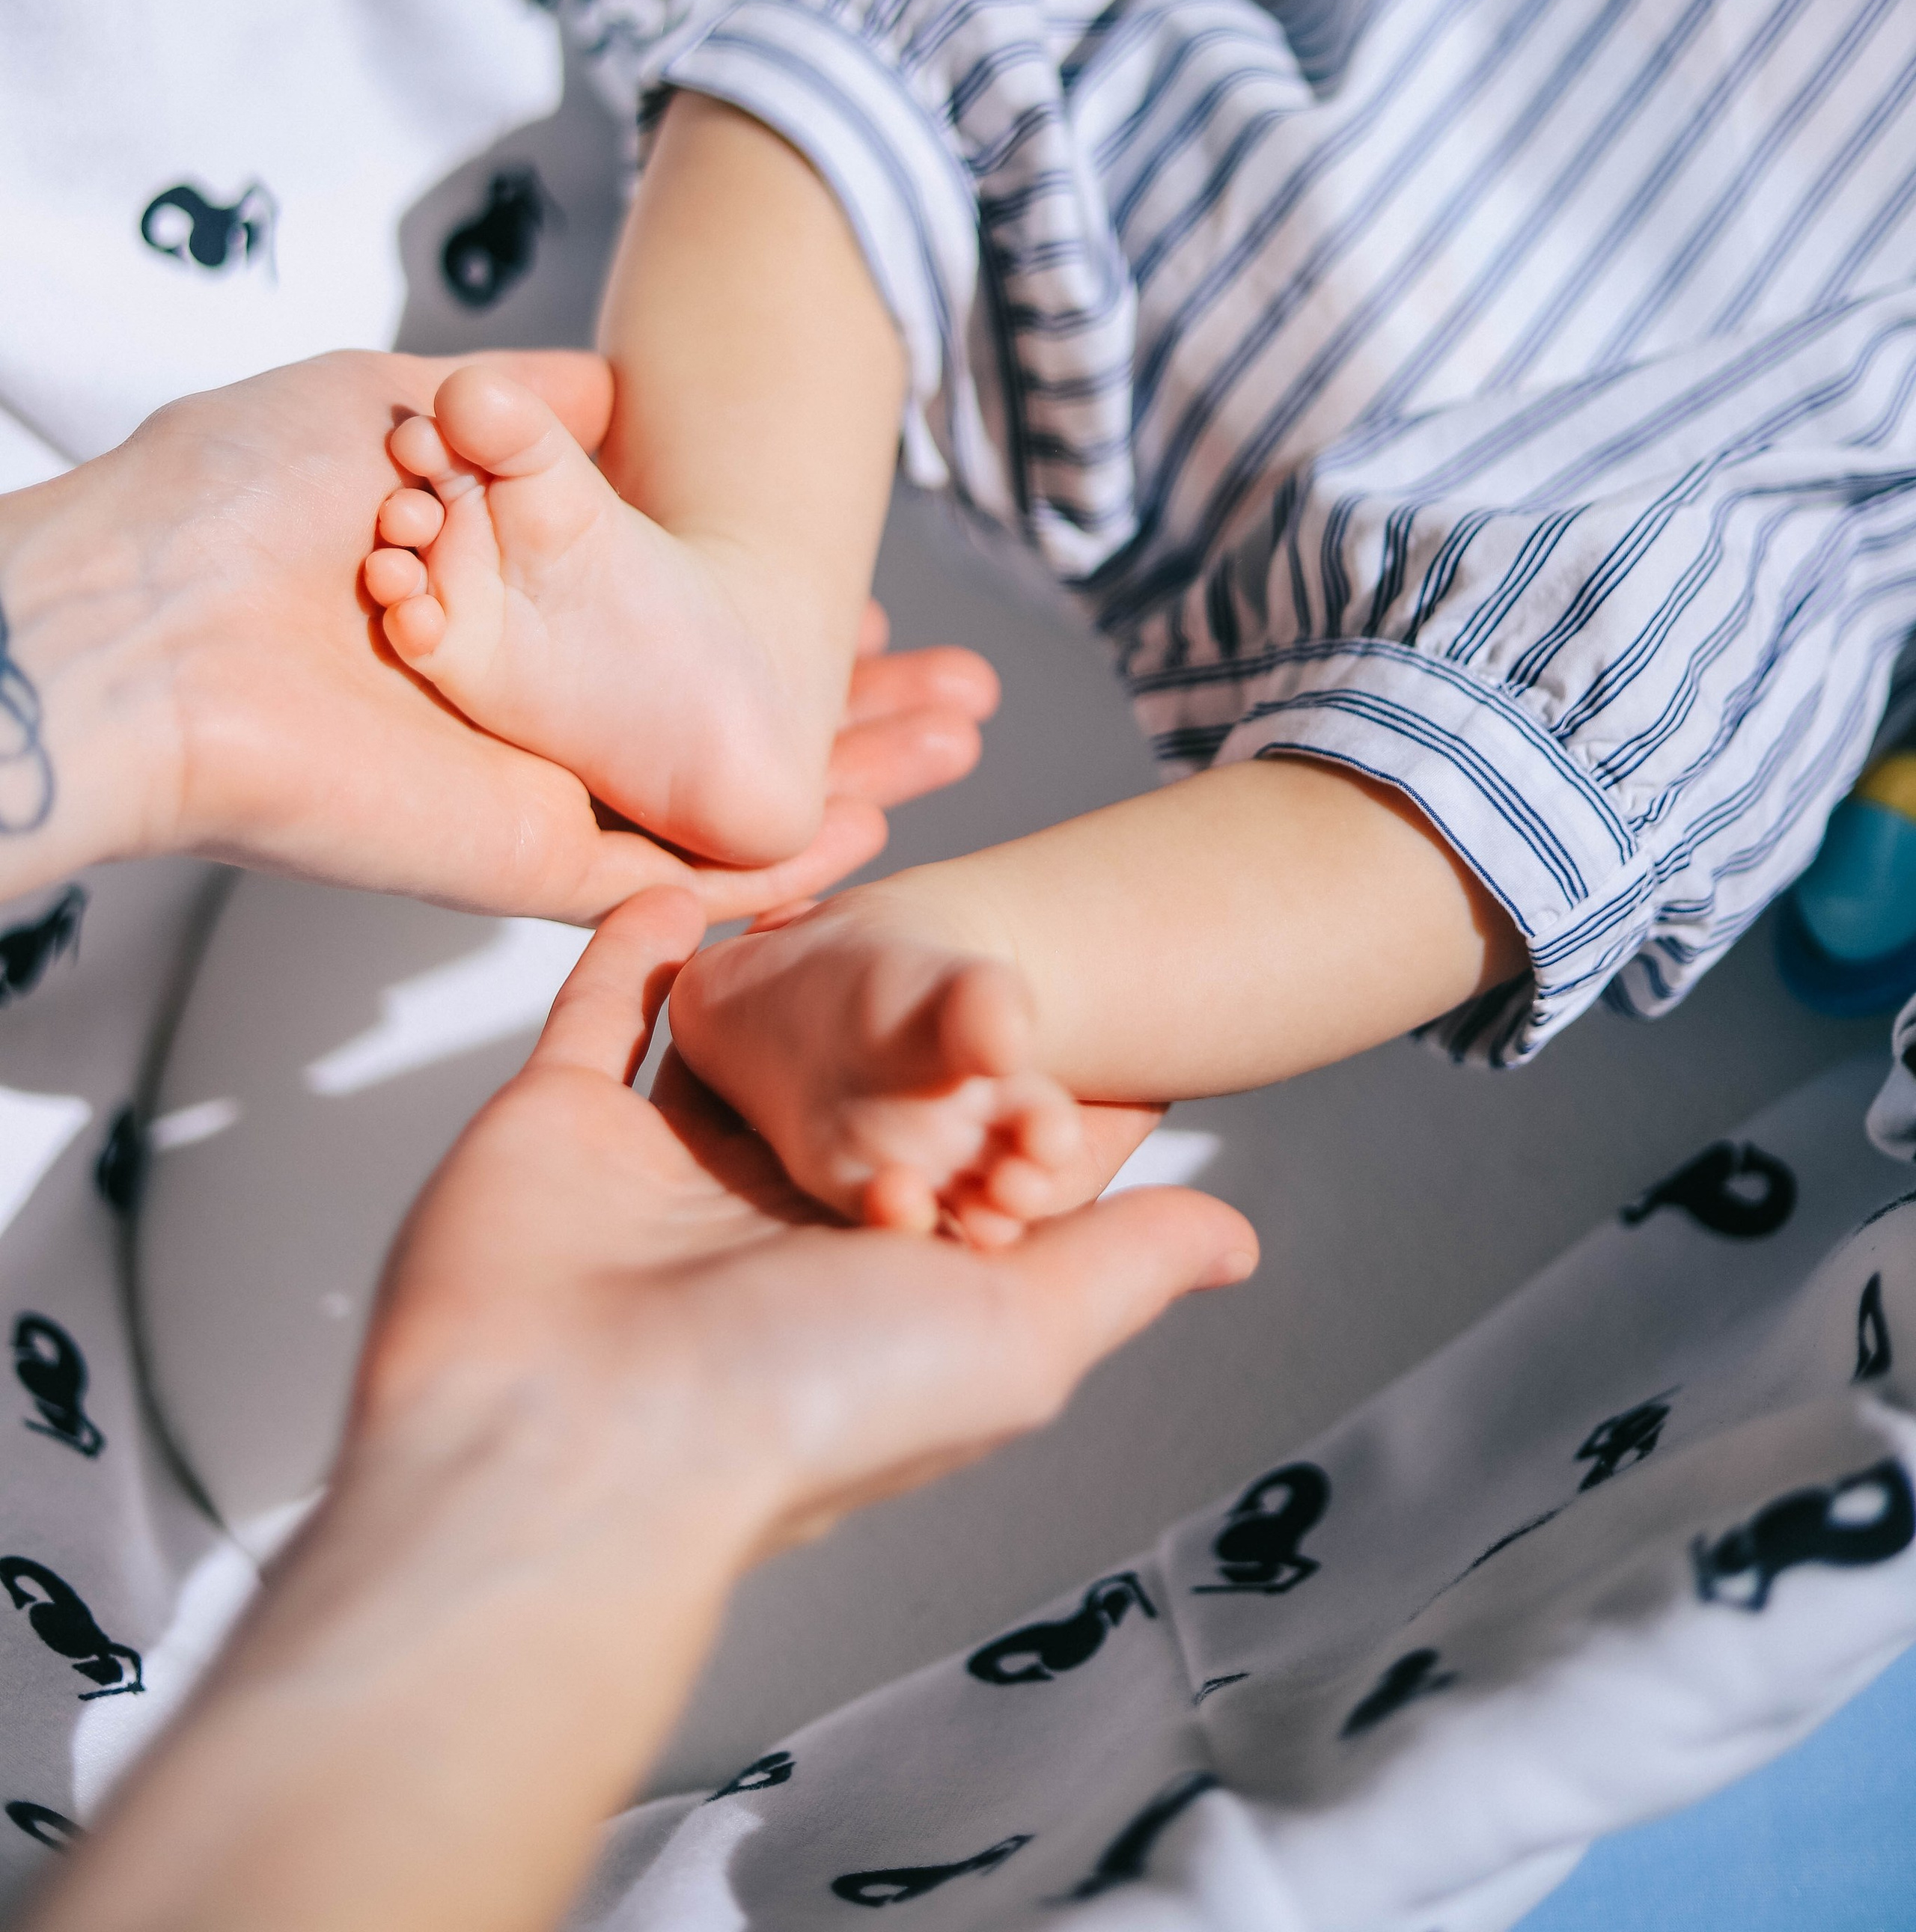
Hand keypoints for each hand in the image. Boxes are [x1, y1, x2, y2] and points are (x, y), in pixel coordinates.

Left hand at [0, 352, 994, 925]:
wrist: (148, 624)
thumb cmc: (237, 502)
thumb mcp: (402, 399)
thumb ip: (524, 416)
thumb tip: (608, 391)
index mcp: (497, 613)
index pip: (679, 632)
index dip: (784, 628)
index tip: (883, 613)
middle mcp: (521, 712)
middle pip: (721, 727)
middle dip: (854, 713)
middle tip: (962, 697)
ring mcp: (525, 791)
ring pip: (720, 802)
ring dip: (848, 778)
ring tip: (956, 743)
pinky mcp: (517, 859)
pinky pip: (675, 870)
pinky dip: (780, 858)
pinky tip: (874, 818)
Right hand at [358, 890, 1252, 1553]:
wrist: (571, 1445)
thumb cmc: (806, 1403)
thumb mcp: (1014, 1334)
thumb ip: (1119, 1265)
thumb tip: (1238, 1240)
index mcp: (863, 1277)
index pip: (944, 1162)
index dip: (993, 1091)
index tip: (1052, 998)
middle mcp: (756, 1227)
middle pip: (828, 1094)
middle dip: (872, 1015)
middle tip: (927, 902)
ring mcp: (650, 1175)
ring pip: (715, 1042)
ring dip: (757, 964)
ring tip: (820, 868)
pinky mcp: (551, 1128)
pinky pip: (598, 1013)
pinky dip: (635, 947)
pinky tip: (688, 882)